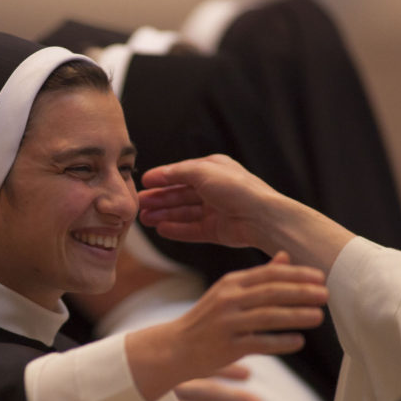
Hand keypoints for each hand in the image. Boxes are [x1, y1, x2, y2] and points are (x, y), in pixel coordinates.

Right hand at [125, 252, 327, 400]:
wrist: (175, 347)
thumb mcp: (228, 292)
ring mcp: (227, 323)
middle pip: (271, 293)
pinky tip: (298, 341)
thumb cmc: (207, 319)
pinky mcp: (227, 346)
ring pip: (268, 316)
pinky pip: (259, 343)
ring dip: (296, 315)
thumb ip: (258, 277)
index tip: (320, 277)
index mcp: (230, 283)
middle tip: (326, 294)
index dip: (297, 275)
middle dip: (301, 292)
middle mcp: (228, 300)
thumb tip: (285, 257)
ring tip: (318, 316)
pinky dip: (280, 342)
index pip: (269, 274)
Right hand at [138, 154, 280, 248]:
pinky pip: (192, 230)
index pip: (182, 173)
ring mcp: (215, 211)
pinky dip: (176, 230)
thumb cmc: (237, 189)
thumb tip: (158, 173)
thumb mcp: (203, 171)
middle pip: (180, 194)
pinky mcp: (217, 231)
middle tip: (140, 204)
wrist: (261, 218)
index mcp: (213, 170)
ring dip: (164, 215)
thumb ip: (178, 172)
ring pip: (184, 213)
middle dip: (159, 199)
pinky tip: (162, 229)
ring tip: (145, 219)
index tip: (143, 183)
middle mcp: (214, 190)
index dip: (162, 178)